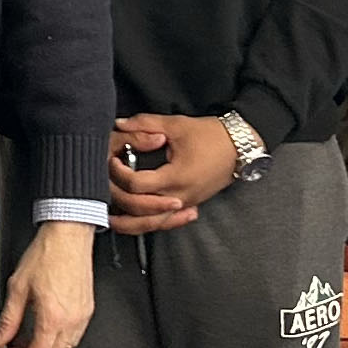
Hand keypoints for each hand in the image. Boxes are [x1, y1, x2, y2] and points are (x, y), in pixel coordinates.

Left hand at [0, 220, 95, 347]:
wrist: (68, 236)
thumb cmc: (46, 255)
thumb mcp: (17, 287)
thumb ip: (7, 319)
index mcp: (53, 318)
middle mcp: (71, 321)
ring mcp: (82, 317)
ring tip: (28, 338)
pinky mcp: (87, 310)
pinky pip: (74, 338)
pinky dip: (58, 342)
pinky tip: (44, 329)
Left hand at [104, 114, 235, 233]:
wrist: (241, 147)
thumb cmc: (211, 135)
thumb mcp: (176, 125)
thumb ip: (145, 124)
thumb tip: (120, 123)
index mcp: (175, 177)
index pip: (137, 185)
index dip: (119, 173)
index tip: (113, 158)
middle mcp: (180, 196)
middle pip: (141, 211)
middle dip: (119, 200)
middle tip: (105, 186)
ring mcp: (186, 203)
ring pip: (153, 223)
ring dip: (131, 223)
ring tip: (111, 219)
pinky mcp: (190, 204)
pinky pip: (166, 221)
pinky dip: (150, 223)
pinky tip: (135, 221)